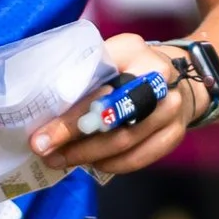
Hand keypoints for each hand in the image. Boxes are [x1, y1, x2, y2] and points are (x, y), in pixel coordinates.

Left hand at [28, 35, 203, 181]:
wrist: (177, 78)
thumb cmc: (128, 67)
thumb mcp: (107, 55)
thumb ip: (82, 72)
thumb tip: (42, 104)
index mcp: (136, 53)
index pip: (100, 89)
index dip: (70, 117)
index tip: (40, 137)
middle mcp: (160, 82)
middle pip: (113, 119)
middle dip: (75, 140)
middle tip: (46, 153)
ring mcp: (172, 111)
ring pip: (125, 143)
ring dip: (88, 156)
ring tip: (60, 159)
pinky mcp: (175, 134)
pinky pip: (139, 158)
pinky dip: (112, 164)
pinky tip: (92, 162)